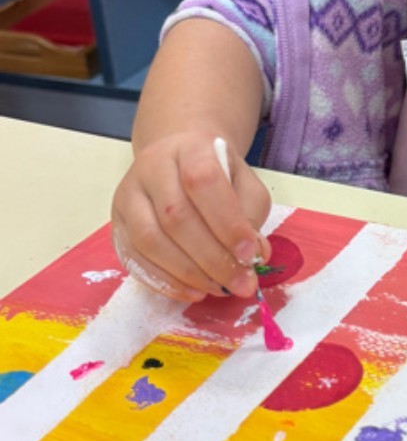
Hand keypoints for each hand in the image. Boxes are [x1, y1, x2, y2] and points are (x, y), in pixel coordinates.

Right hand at [111, 132, 271, 303]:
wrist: (178, 158)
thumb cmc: (216, 173)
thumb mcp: (244, 183)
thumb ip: (251, 215)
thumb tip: (256, 254)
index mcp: (189, 149)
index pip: (203, 182)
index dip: (227, 223)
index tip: (250, 254)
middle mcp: (151, 167)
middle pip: (175, 216)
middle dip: (212, 258)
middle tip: (240, 283)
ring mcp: (128, 195)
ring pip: (149, 240)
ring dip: (187, 273)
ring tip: (217, 289)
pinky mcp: (116, 223)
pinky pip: (134, 258)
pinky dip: (164, 282)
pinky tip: (192, 291)